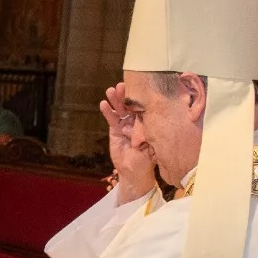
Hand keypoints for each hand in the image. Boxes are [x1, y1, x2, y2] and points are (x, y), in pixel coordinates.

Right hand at [100, 83, 155, 199]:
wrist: (135, 172)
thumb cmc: (148, 158)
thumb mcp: (152, 142)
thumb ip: (150, 130)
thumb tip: (154, 116)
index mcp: (147, 121)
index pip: (143, 105)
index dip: (139, 97)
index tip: (137, 86)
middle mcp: (136, 121)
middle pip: (130, 105)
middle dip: (125, 95)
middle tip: (121, 85)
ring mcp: (125, 124)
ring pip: (120, 110)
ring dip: (115, 100)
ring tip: (110, 91)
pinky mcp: (115, 131)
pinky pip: (111, 119)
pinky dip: (107, 111)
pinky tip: (103, 104)